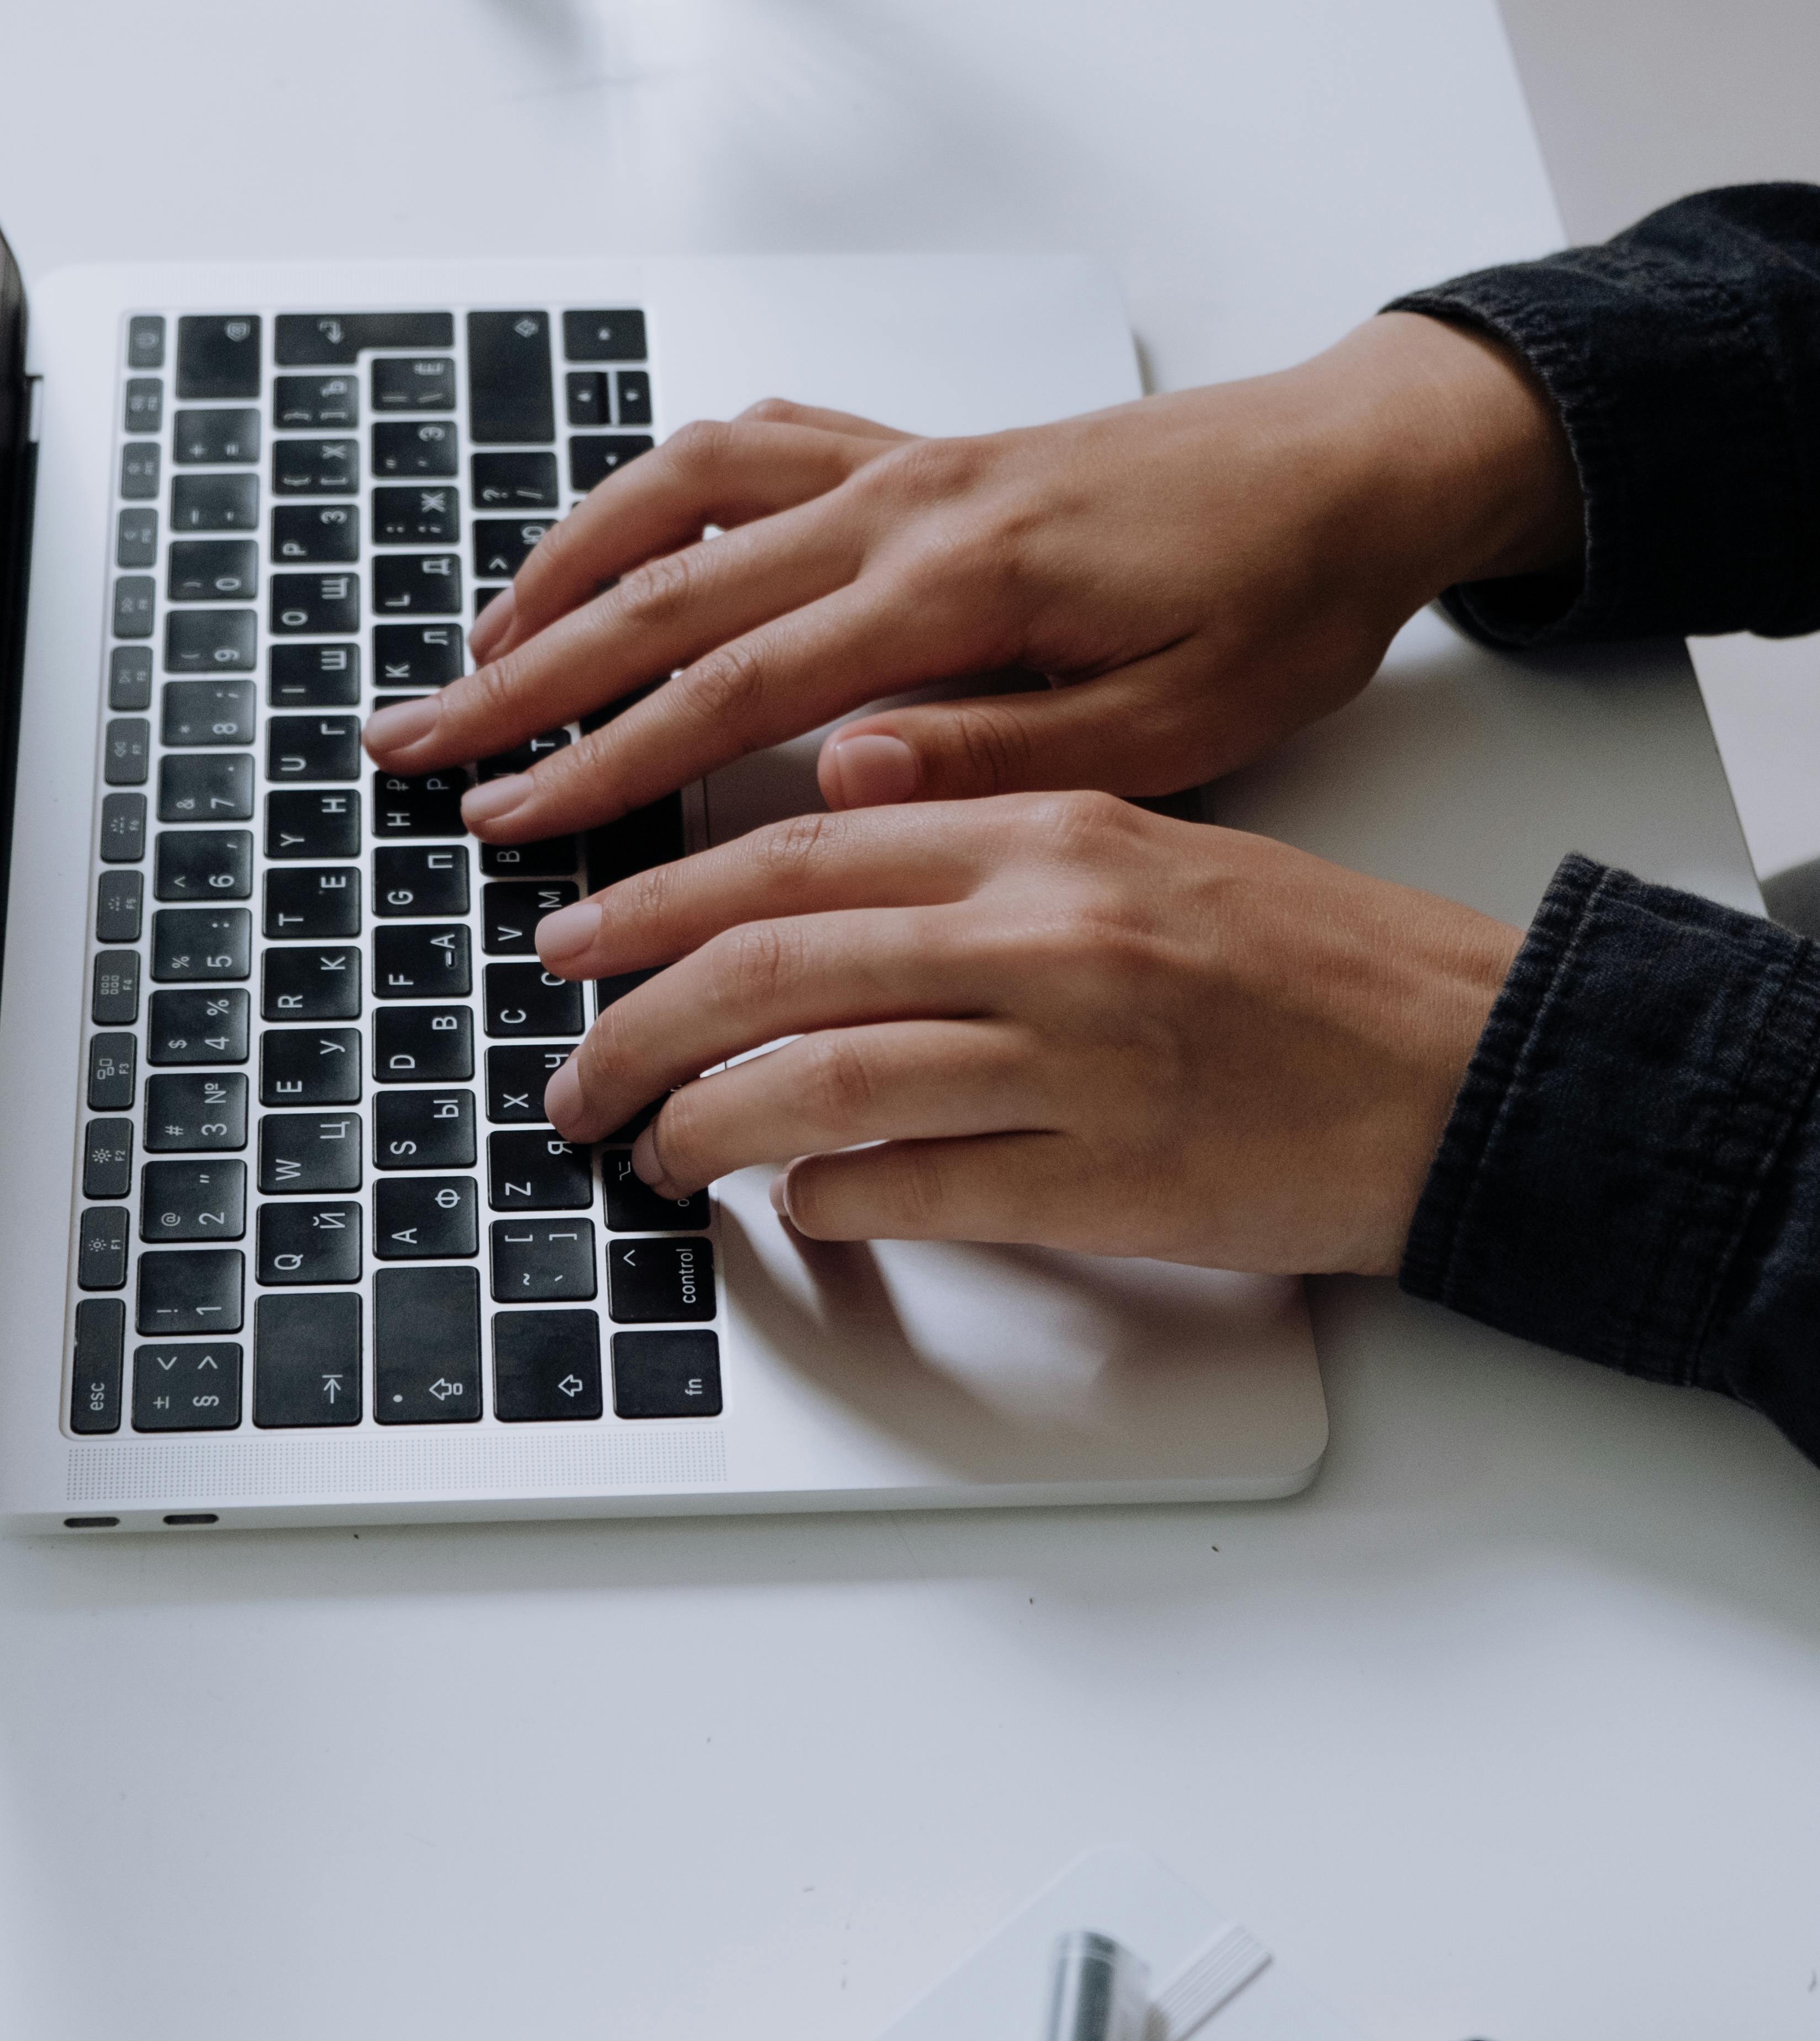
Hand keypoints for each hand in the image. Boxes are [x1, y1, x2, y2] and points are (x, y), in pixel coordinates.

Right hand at [363, 316, 1579, 843]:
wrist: (1357, 466)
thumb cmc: (1284, 602)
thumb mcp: (1181, 723)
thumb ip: (1004, 753)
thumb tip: (835, 774)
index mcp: (961, 586)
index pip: (732, 689)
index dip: (601, 761)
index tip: (506, 820)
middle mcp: (907, 501)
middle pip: (667, 592)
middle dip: (525, 678)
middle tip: (418, 745)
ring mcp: (905, 457)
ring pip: (682, 499)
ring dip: (563, 573)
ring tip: (479, 653)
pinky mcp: (921, 443)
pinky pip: (751, 445)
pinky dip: (656, 492)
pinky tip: (615, 545)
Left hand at [536, 793, 1519, 1277]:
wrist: (1468, 1061)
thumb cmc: (1312, 969)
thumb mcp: (1144, 856)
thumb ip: (987, 854)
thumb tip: (822, 883)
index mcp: (1050, 833)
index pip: (795, 855)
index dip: (657, 903)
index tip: (578, 945)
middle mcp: (1046, 932)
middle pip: (769, 965)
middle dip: (635, 1026)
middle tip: (573, 1077)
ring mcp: (1072, 1059)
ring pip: (812, 1081)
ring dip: (702, 1127)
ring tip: (654, 1156)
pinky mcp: (1103, 1180)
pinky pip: (909, 1189)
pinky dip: (825, 1202)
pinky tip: (798, 1207)